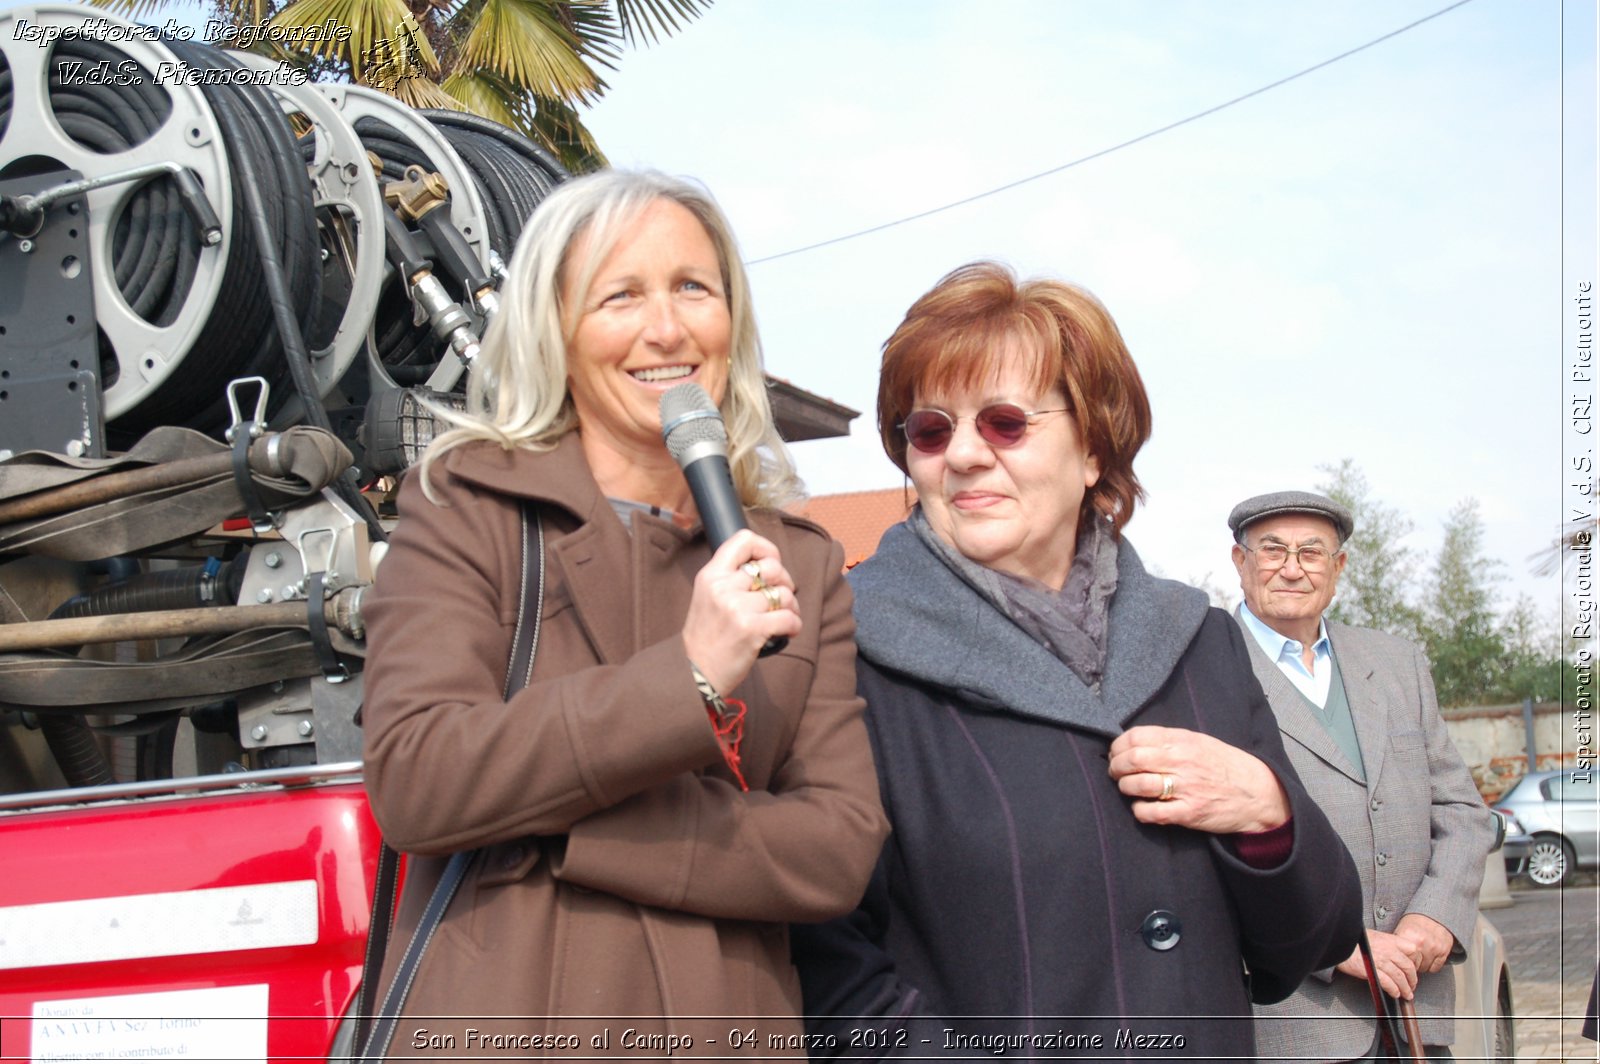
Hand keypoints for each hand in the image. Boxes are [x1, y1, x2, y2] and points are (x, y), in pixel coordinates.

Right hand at [681, 530, 801, 693]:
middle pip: (772, 567)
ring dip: (792, 607)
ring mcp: (737, 608)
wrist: (694, 673)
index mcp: (711, 575)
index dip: (766, 548)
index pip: (743, 540)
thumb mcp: (706, 596)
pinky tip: (788, 631)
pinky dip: (795, 625)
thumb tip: (765, 565)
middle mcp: (723, 587)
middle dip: (785, 581)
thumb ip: (729, 578)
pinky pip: (789, 617)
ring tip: (784, 617)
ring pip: (784, 594)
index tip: (771, 563)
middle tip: (781, 597)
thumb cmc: (706, 636)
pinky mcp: (752, 629)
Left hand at [1107, 725, 1290, 834]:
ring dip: (1125, 787)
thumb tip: (1133, 741)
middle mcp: (1181, 761)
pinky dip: (1139, 810)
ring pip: (1136, 785)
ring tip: (1128, 788)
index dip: (1118, 746)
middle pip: (1131, 760)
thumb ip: (1168, 740)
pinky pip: (1150, 812)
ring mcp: (1185, 788)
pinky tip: (1143, 807)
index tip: (1116, 753)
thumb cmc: (1225, 765)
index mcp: (1182, 740)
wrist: (1258, 793)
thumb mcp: (1199, 741)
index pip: (1135, 737)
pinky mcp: (1188, 813)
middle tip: (1116, 772)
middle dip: (1116, 767)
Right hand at [1336, 931, 1419, 998]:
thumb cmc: (1352, 939)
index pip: (1412, 950)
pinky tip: (1395, 993)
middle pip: (1408, 967)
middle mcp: (1388, 950)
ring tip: (1406, 994)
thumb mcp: (1373, 936)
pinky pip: (1388, 983)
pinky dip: (1393, 990)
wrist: (1338, 941)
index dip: (1415, 961)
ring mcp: (1381, 961)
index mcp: (1390, 940)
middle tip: (1412, 986)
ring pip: (1400, 977)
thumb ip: (1386, 944)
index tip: (1414, 968)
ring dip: (1405, 989)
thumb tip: (1394, 953)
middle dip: (1412, 979)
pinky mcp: (1373, 971)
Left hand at [1394, 913, 1453, 973]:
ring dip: (1422, 964)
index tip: (1402, 959)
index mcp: (1408, 935)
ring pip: (1424, 968)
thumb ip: (1397, 943)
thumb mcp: (1401, 928)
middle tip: (1412, 957)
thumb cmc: (1415, 923)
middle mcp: (1421, 942)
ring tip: (1420, 955)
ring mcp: (1433, 947)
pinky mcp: (1444, 951)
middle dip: (1412, 963)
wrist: (1434, 914)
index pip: (1402, 959)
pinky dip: (1432, 965)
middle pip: (1413, 965)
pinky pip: (1435, 968)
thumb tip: (1392, 956)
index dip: (1402, 960)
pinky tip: (1429, 956)